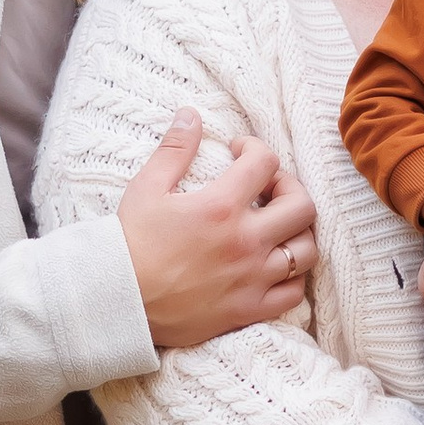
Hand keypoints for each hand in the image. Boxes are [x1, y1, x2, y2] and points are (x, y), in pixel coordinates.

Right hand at [117, 109, 317, 351]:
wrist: (117, 301)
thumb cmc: (129, 244)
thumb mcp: (146, 188)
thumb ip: (174, 149)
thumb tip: (191, 114)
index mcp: (220, 206)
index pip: (265, 162)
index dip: (255, 148)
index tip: (239, 152)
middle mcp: (244, 241)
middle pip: (302, 205)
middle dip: (290, 187)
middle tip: (268, 188)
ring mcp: (251, 277)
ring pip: (306, 250)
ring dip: (299, 232)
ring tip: (278, 227)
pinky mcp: (249, 309)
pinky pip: (294, 293)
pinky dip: (293, 278)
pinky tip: (275, 266)